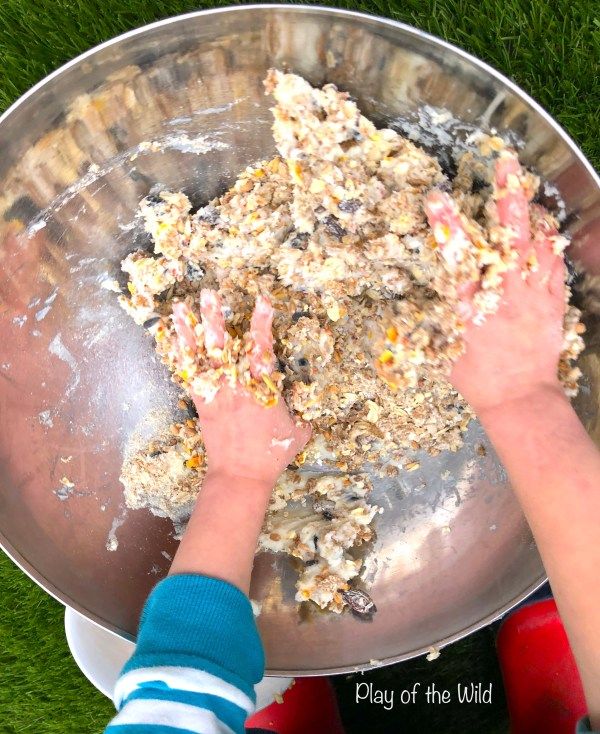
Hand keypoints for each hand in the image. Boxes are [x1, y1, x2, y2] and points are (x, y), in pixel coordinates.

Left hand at [172, 289, 310, 487]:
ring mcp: (216, 394)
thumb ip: (302, 416)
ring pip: (201, 358)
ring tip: (181, 307)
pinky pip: (189, 376)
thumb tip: (306, 410)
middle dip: (216, 319)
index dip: (262, 324)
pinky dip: (180, 355)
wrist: (241, 475)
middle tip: (209, 294)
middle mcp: (236, 387)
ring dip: (190, 331)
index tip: (262, 300)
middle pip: (223, 347)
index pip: (262, 350)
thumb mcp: (298, 433)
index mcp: (262, 390)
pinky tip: (171, 338)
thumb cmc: (272, 455)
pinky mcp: (202, 404)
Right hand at [425, 151, 567, 415]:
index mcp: (470, 306)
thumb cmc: (477, 378)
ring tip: (527, 186)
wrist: (519, 398)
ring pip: (534, 247)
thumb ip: (441, 316)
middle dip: (505, 198)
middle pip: (505, 239)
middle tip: (505, 166)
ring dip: (531, 214)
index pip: (456, 258)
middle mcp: (502, 295)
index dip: (447, 225)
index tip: (438, 198)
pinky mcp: (551, 305)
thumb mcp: (446, 348)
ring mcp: (531, 297)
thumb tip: (432, 295)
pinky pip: (554, 268)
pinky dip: (551, 246)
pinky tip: (548, 228)